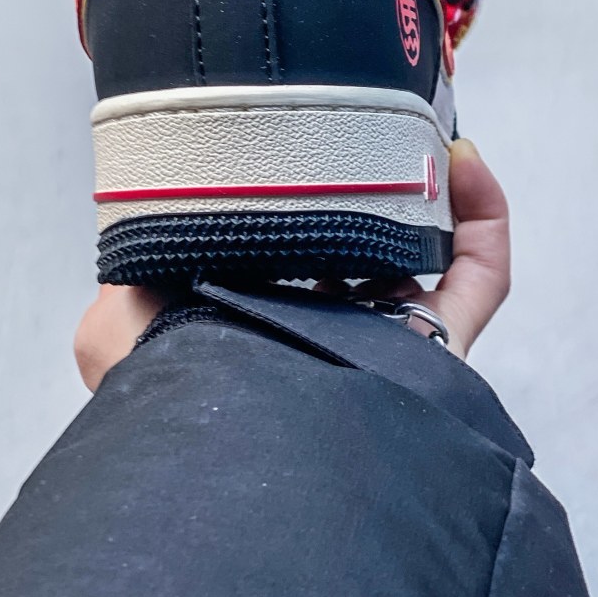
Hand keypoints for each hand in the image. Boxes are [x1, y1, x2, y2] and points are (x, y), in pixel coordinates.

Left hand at [74, 138, 509, 388]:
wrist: (242, 464)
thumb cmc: (177, 402)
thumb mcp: (112, 328)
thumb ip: (130, 274)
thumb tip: (145, 234)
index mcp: (258, 330)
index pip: (288, 258)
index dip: (301, 201)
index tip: (304, 148)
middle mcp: (327, 340)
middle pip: (368, 253)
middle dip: (378, 190)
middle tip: (376, 132)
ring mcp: (391, 348)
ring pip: (431, 259)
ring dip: (436, 190)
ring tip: (422, 131)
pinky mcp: (443, 354)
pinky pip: (481, 278)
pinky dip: (485, 215)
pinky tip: (464, 159)